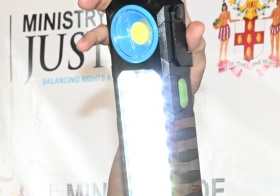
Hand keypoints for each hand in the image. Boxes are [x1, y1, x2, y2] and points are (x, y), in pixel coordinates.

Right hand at [75, 0, 207, 93]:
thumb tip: (196, 28)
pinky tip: (84, 44)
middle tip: (88, 2)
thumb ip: (195, 44)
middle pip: (125, 1)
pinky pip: (104, 37)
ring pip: (111, 14)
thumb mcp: (196, 60)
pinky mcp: (120, 44)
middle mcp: (147, 18)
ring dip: (95, 12)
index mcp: (167, 16)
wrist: (174, 101)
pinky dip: (92, 38)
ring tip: (83, 20)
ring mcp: (132, 30)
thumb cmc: (187, 74)